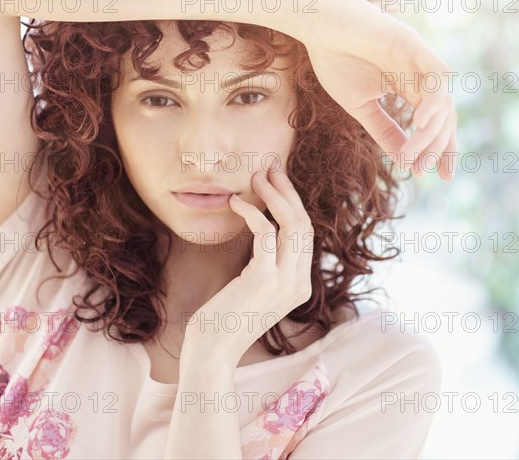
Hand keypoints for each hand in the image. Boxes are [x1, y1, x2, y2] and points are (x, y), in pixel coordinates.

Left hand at [181, 162, 313, 367]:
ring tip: (256, 177)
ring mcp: (285, 282)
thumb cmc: (226, 317)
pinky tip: (236, 204)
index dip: (293, 203)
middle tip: (270, 168)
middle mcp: (299, 282)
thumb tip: (264, 231)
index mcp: (300, 284)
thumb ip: (268, 265)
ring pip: (292, 224)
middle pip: (304, 224)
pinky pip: (266, 233)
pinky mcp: (263, 279)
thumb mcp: (255, 288)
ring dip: (274, 195)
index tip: (278, 182)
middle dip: (287, 191)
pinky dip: (253, 213)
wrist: (213, 350)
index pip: (306, 234)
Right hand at [298, 0, 457, 180]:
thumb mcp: (361, 107)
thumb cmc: (336, 62)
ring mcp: (418, 59)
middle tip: (425, 171)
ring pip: (442, 101)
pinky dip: (433, 102)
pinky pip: (436, 76)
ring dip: (431, 132)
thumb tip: (404, 160)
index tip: (433, 175)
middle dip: (439, 146)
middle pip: (444, 115)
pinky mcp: (413, 44)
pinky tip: (419, 124)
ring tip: (414, 157)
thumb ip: (384, 130)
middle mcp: (419, 75)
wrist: (319, 28)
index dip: (438, 148)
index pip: (433, 122)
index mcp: (408, 88)